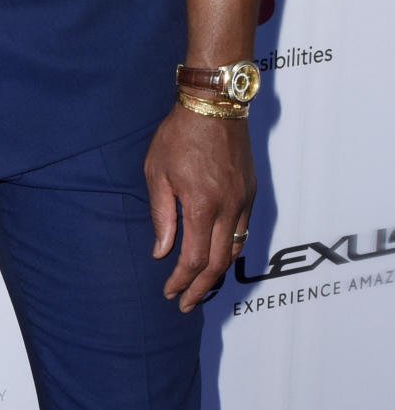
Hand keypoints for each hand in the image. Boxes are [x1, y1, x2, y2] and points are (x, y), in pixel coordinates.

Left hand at [145, 103, 256, 311]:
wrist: (214, 105)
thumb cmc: (179, 135)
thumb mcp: (157, 173)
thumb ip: (162, 216)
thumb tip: (161, 251)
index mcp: (202, 206)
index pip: (194, 259)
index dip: (181, 281)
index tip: (169, 293)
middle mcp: (229, 209)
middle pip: (218, 263)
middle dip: (200, 288)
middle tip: (185, 304)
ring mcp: (244, 201)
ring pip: (235, 250)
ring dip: (217, 272)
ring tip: (199, 286)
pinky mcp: (251, 192)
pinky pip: (243, 232)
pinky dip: (230, 250)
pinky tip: (217, 255)